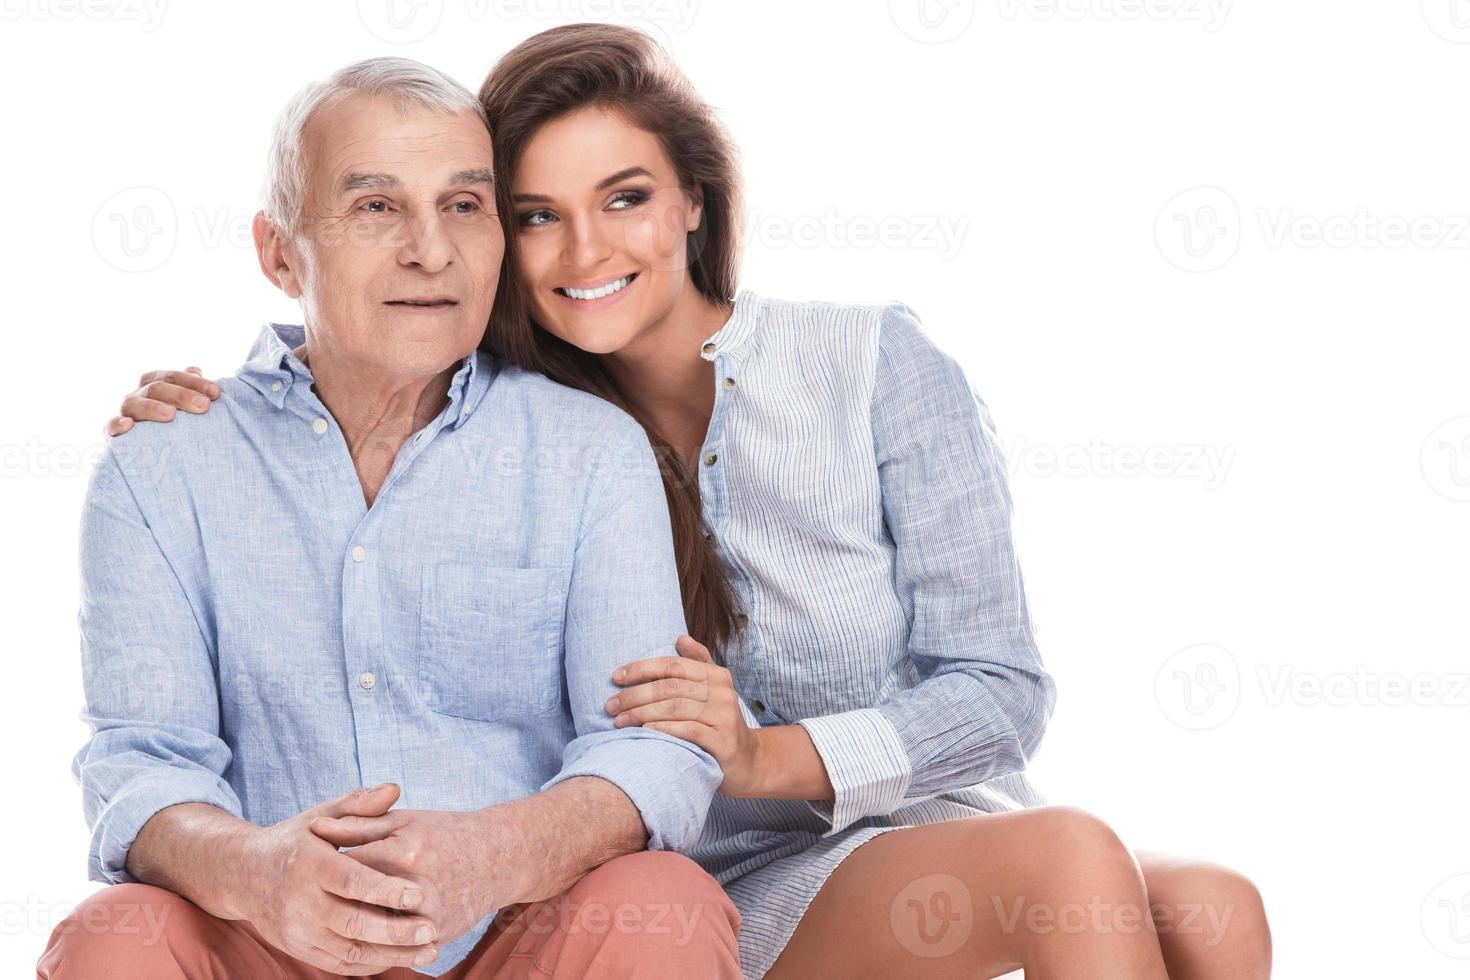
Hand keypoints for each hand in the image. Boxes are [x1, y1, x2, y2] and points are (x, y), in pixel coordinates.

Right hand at [106, 366, 219, 435]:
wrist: (148, 452)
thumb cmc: (174, 424)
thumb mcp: (184, 406)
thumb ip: (191, 388)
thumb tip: (197, 370)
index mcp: (155, 384)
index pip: (172, 376)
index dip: (194, 382)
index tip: (216, 392)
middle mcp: (139, 396)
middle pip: (156, 388)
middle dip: (181, 395)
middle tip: (204, 406)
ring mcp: (125, 413)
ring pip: (133, 404)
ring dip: (152, 407)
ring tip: (171, 415)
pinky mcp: (113, 434)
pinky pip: (110, 427)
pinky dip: (117, 424)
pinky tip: (129, 425)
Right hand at [235, 783, 440, 974]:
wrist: (243, 876)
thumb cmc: (294, 841)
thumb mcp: (321, 816)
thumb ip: (358, 805)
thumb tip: (395, 789)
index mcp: (308, 864)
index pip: (351, 881)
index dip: (386, 890)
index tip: (420, 894)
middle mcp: (300, 902)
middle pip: (352, 922)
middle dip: (396, 931)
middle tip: (432, 929)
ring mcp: (297, 931)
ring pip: (349, 951)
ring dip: (391, 955)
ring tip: (429, 951)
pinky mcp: (299, 950)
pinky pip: (339, 964)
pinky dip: (371, 964)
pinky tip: (401, 957)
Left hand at [310, 802, 505, 950]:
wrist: (499, 856)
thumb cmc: (445, 833)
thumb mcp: (403, 821)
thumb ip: (359, 825)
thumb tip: (314, 830)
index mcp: (403, 853)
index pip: (347, 868)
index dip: (325, 870)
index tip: (309, 870)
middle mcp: (416, 887)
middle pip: (357, 904)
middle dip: (333, 903)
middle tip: (317, 900)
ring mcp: (428, 916)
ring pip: (374, 933)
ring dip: (350, 929)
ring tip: (332, 921)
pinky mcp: (437, 935)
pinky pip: (395, 948)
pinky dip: (375, 945)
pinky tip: (359, 937)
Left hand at [608, 634, 764, 795]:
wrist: (747, 760)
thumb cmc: (719, 722)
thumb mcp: (712, 690)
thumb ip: (698, 663)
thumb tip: (680, 638)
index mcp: (717, 675)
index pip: (673, 665)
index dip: (641, 668)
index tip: (616, 678)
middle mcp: (723, 692)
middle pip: (670, 687)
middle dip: (634, 695)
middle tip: (610, 705)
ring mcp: (725, 716)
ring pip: (675, 708)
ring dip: (641, 713)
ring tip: (619, 721)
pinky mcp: (724, 741)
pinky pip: (688, 730)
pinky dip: (663, 729)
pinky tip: (644, 731)